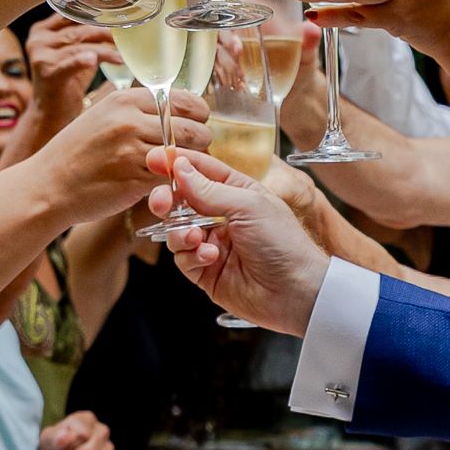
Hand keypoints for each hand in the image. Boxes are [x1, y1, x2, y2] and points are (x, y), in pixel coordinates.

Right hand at [25, 14, 120, 118]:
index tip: (119, 13)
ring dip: (106, 48)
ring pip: (80, 43)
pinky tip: (104, 60)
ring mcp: (41, 55)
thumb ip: (91, 37)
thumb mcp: (79, 52)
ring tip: (123, 54)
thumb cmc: (69, 81)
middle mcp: (39, 39)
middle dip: (106, 31)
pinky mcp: (48, 72)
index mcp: (44, 29)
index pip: (73, 12)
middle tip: (128, 35)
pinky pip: (72, 60)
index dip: (97, 12)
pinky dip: (89, 59)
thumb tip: (120, 22)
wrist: (52, 113)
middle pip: (80, 28)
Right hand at [27, 87, 210, 225]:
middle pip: (193, 127)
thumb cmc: (76, 153)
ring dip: (192, 164)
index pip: (186, 100)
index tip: (197, 124)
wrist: (46, 187)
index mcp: (125, 100)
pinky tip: (170, 183)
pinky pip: (173, 177)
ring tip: (183, 167)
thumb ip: (138, 110)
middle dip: (199, 141)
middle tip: (193, 150)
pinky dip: (177, 181)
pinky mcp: (134, 179)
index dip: (198, 115)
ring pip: (188, 154)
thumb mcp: (103, 116)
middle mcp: (129, 121)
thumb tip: (178, 108)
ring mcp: (131, 150)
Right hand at [147, 150, 330, 335]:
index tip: (154, 158)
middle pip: (181, 201)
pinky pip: (183, 258)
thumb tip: (180, 167)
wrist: (295, 291)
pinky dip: (192, 255)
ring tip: (196, 237)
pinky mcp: (206, 271)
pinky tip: (210, 256)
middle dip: (167, 199)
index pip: (201, 171)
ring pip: (176, 230)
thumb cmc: (283, 242)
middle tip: (162, 202)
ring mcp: (213, 243)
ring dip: (181, 231)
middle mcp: (222, 216)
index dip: (177, 163)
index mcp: (237, 192)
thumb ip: (210, 189)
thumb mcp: (248, 205)